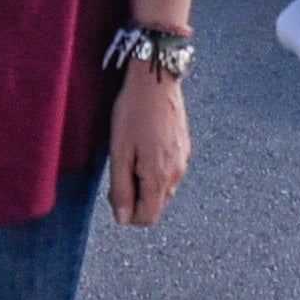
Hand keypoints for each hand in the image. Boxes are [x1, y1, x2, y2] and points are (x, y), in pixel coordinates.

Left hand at [107, 67, 189, 227]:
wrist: (157, 80)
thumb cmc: (133, 112)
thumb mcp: (119, 151)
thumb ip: (121, 188)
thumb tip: (123, 219)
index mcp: (159, 177)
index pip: (147, 218)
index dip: (128, 214)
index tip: (115, 192)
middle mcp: (176, 174)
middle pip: (156, 205)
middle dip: (136, 199)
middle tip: (119, 172)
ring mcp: (183, 161)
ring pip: (163, 190)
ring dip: (145, 184)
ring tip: (130, 156)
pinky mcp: (185, 149)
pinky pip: (170, 172)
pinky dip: (155, 170)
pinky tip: (144, 147)